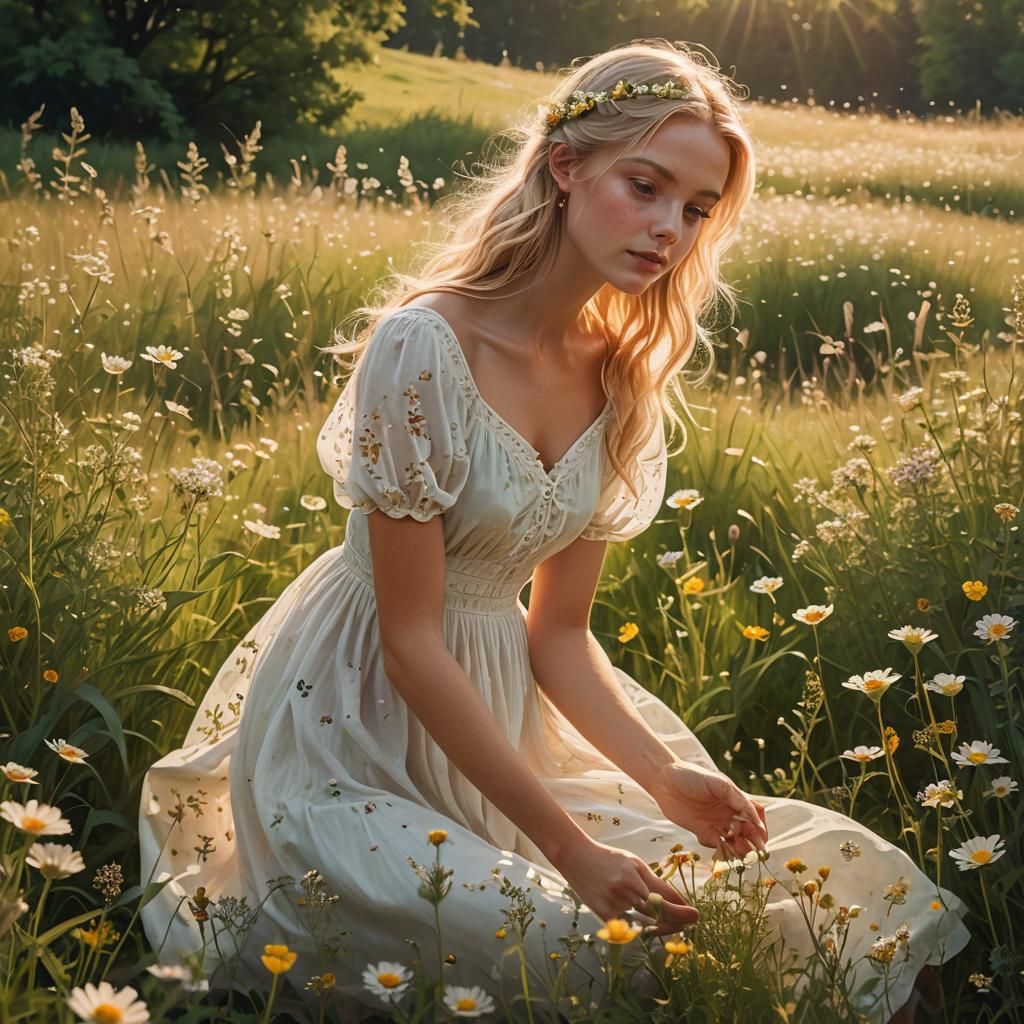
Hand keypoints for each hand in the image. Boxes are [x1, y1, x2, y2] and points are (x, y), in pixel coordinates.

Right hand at [550, 834, 698, 937]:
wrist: (576, 857)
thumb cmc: (609, 858)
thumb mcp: (634, 864)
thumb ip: (655, 883)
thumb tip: (679, 901)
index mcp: (634, 876)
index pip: (664, 899)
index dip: (682, 910)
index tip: (696, 915)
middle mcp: (625, 891)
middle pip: (657, 915)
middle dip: (676, 921)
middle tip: (688, 921)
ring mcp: (613, 905)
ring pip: (644, 925)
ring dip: (662, 927)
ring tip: (673, 925)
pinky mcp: (603, 915)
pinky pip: (628, 929)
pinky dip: (641, 930)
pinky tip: (650, 928)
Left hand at [649, 760, 768, 861]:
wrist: (664, 779)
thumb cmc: (692, 776)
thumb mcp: (719, 783)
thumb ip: (739, 800)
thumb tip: (757, 820)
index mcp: (735, 801)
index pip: (755, 817)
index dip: (760, 828)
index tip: (759, 836)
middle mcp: (728, 814)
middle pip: (747, 833)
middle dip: (752, 843)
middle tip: (751, 849)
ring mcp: (716, 824)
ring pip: (734, 842)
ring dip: (739, 849)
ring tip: (736, 848)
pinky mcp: (702, 832)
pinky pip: (717, 846)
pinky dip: (721, 851)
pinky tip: (719, 848)